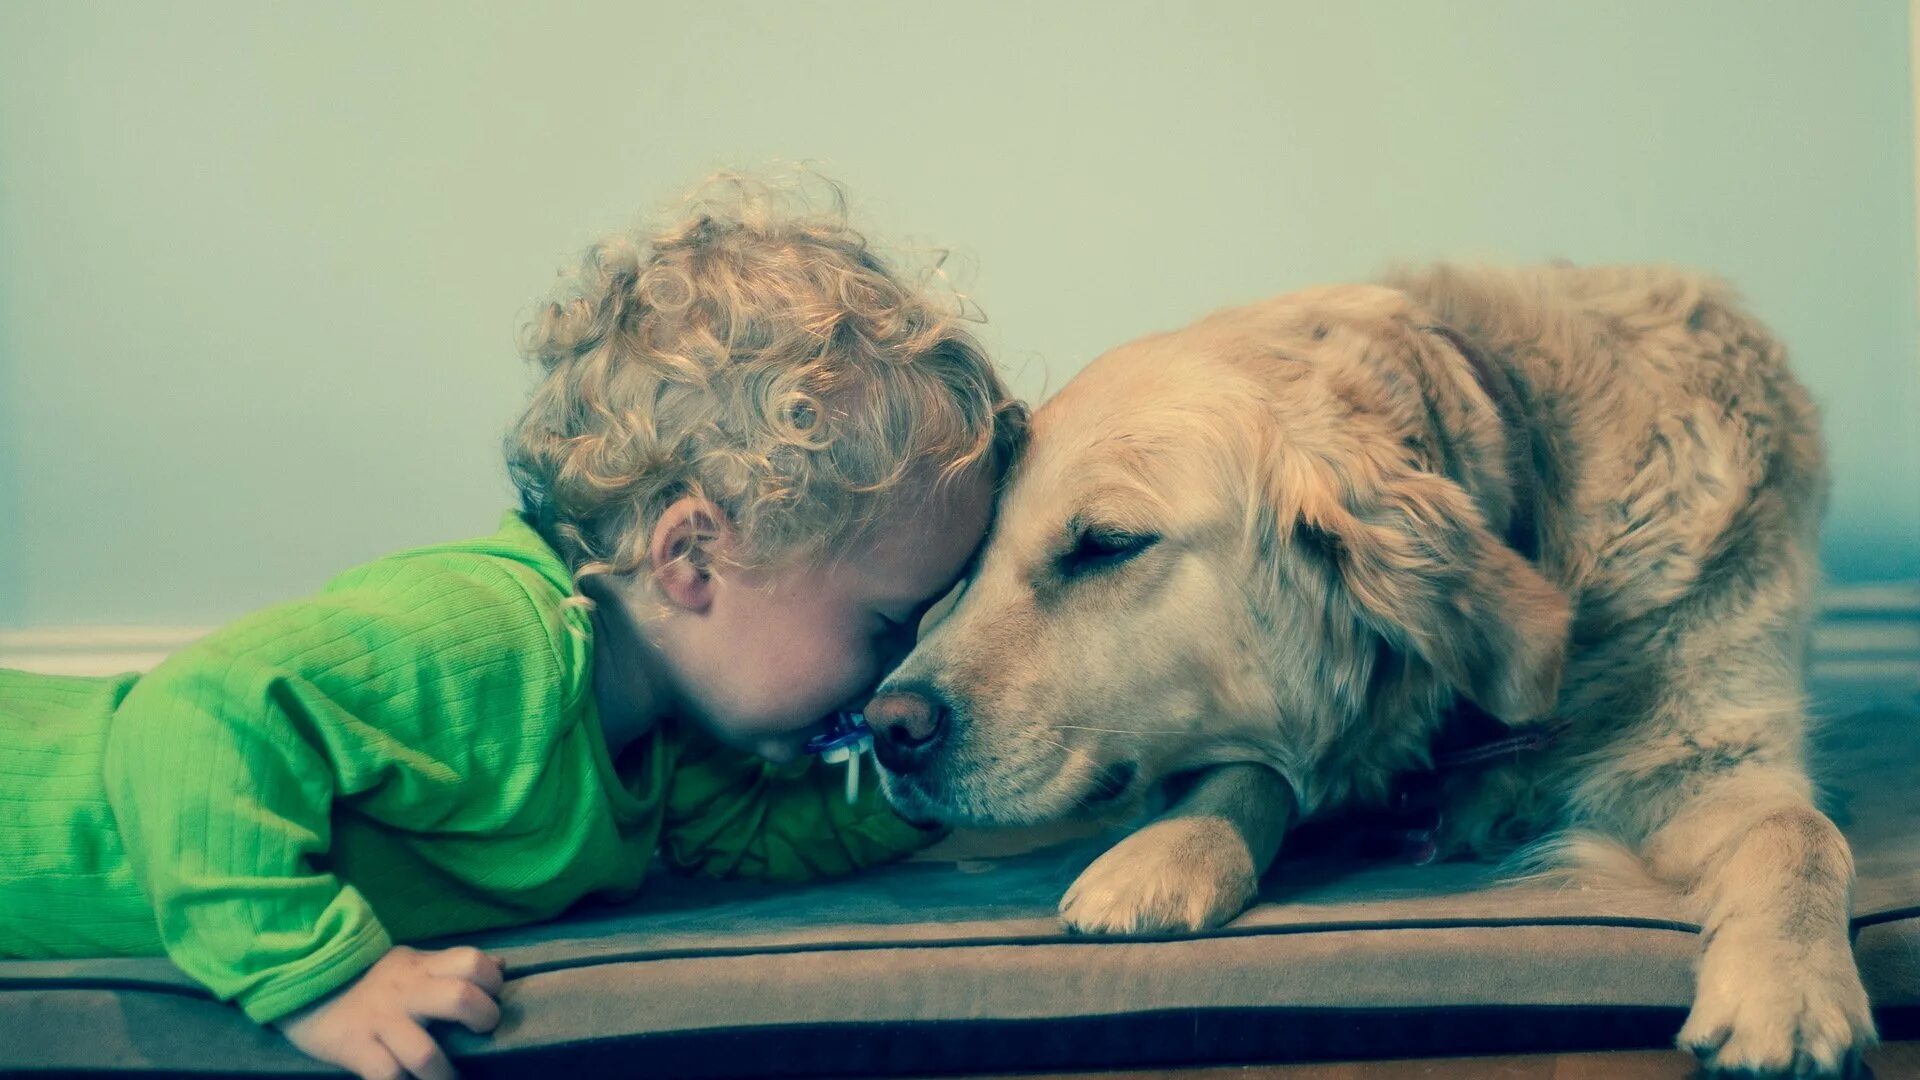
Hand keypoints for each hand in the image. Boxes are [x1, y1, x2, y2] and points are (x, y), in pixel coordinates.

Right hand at [274, 944, 504, 1079]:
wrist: (301, 981)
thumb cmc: (365, 978)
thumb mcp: (410, 962)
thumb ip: (450, 966)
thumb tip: (501, 965)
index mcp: (421, 966)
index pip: (472, 962)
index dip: (493, 980)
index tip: (495, 997)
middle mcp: (406, 991)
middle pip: (459, 999)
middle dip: (483, 1019)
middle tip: (483, 1033)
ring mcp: (381, 1022)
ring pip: (424, 1053)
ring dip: (446, 1076)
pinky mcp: (356, 1048)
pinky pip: (387, 1077)